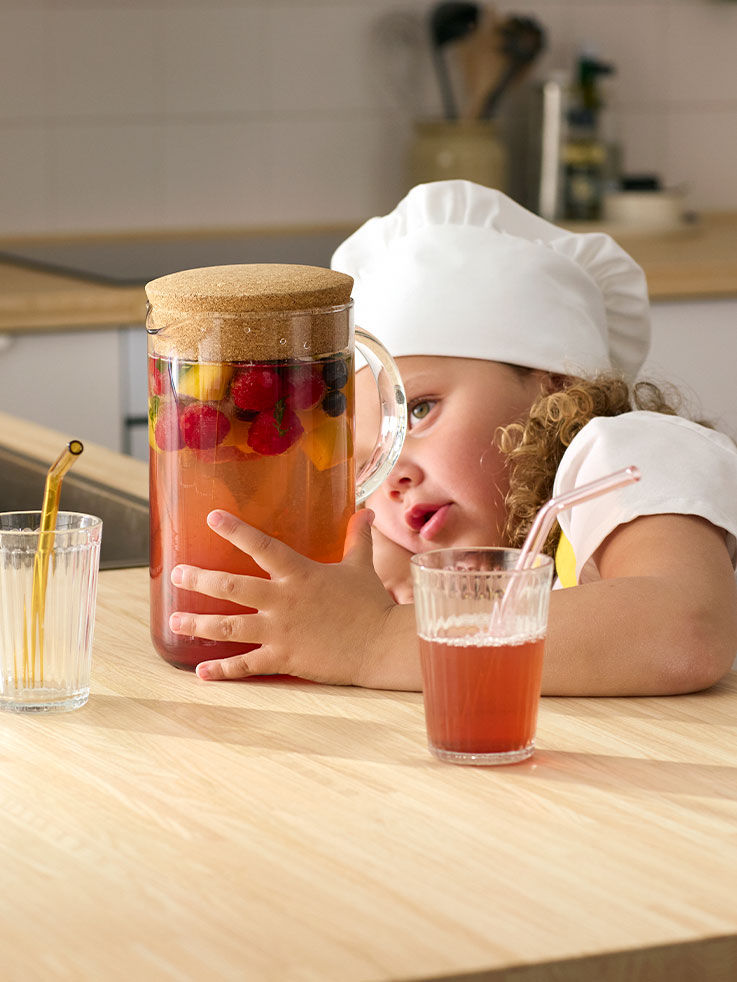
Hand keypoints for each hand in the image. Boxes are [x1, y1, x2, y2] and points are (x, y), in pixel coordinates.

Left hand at [169, 509, 405, 686]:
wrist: (380, 645)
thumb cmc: (371, 604)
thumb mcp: (361, 566)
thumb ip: (356, 538)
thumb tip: (364, 512)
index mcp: (300, 573)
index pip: (262, 546)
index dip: (236, 531)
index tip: (211, 517)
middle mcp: (283, 600)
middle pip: (231, 587)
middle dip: (199, 580)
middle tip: (176, 575)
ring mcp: (281, 631)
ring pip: (229, 626)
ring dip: (198, 623)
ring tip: (175, 620)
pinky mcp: (284, 658)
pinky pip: (247, 665)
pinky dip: (222, 670)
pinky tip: (200, 672)